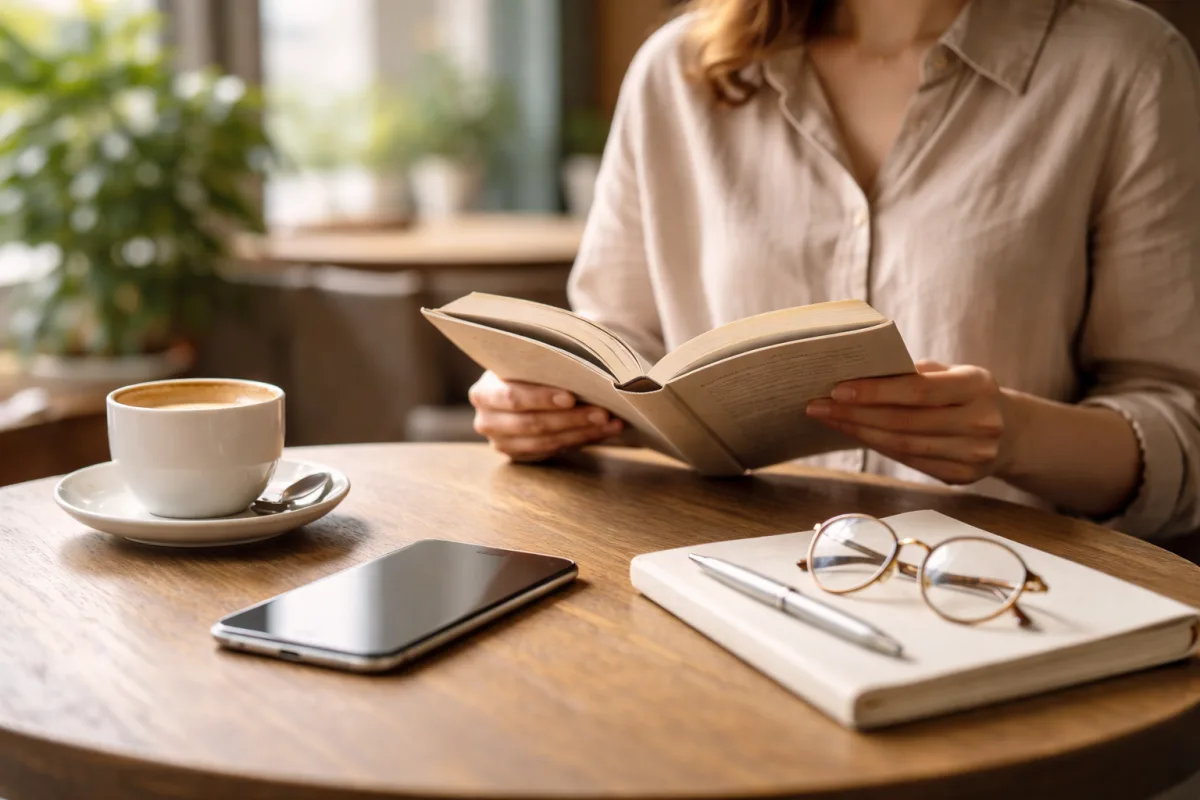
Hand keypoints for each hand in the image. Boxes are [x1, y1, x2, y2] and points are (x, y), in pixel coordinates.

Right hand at [469, 371, 623, 461]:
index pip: (512, 398)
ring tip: (610, 422)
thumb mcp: (526, 362)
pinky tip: (604, 431)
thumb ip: (545, 365)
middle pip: (532, 424)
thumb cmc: (526, 368)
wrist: (517, 386)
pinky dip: (581, 440)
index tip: (571, 397)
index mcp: (483, 393)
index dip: (542, 398)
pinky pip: (553, 452)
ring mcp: (502, 443)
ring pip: (546, 442)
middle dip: (571, 419)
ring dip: (582, 432)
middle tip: (603, 412)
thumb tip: (586, 368)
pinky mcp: (519, 456)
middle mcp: (487, 421)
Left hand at [805, 361, 1020, 484]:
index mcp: (977, 386)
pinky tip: (855, 434)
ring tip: (828, 419)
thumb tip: (860, 374)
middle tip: (818, 405)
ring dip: (859, 432)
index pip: (918, 391)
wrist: (1011, 432)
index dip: (875, 392)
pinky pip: (909, 461)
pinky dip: (878, 446)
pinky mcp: (961, 477)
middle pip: (904, 422)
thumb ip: (915, 373)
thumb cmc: (966, 393)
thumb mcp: (952, 372)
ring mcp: (973, 455)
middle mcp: (981, 423)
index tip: (837, 389)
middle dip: (855, 414)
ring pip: (902, 446)